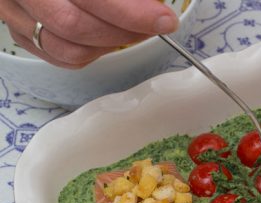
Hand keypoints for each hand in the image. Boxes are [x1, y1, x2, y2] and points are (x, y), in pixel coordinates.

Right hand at [0, 0, 178, 67]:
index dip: (132, 14)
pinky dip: (91, 53)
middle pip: (75, 27)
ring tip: (135, 30)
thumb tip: (154, 4)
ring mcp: (13, 12)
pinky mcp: (18, 29)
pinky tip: (109, 37)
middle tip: (155, 25)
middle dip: (125, 31)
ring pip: (67, 49)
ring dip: (109, 45)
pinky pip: (59, 56)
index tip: (164, 19)